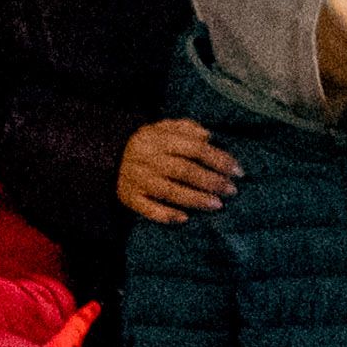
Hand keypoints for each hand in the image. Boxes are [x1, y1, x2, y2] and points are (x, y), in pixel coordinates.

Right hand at [114, 118, 240, 222]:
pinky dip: (166, 214)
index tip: (238, 172)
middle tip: (232, 190)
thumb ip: (186, 128)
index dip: (218, 159)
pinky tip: (185, 218)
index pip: (193, 148)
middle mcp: (144, 157)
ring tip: (217, 205)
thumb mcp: (163, 128)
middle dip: (211, 181)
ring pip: (168, 191)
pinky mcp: (128, 196)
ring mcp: (135, 178)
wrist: (107, 154)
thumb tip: (208, 136)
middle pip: (183, 170)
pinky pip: (147, 208)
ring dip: (195, 199)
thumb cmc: (150, 144)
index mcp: (155, 138)